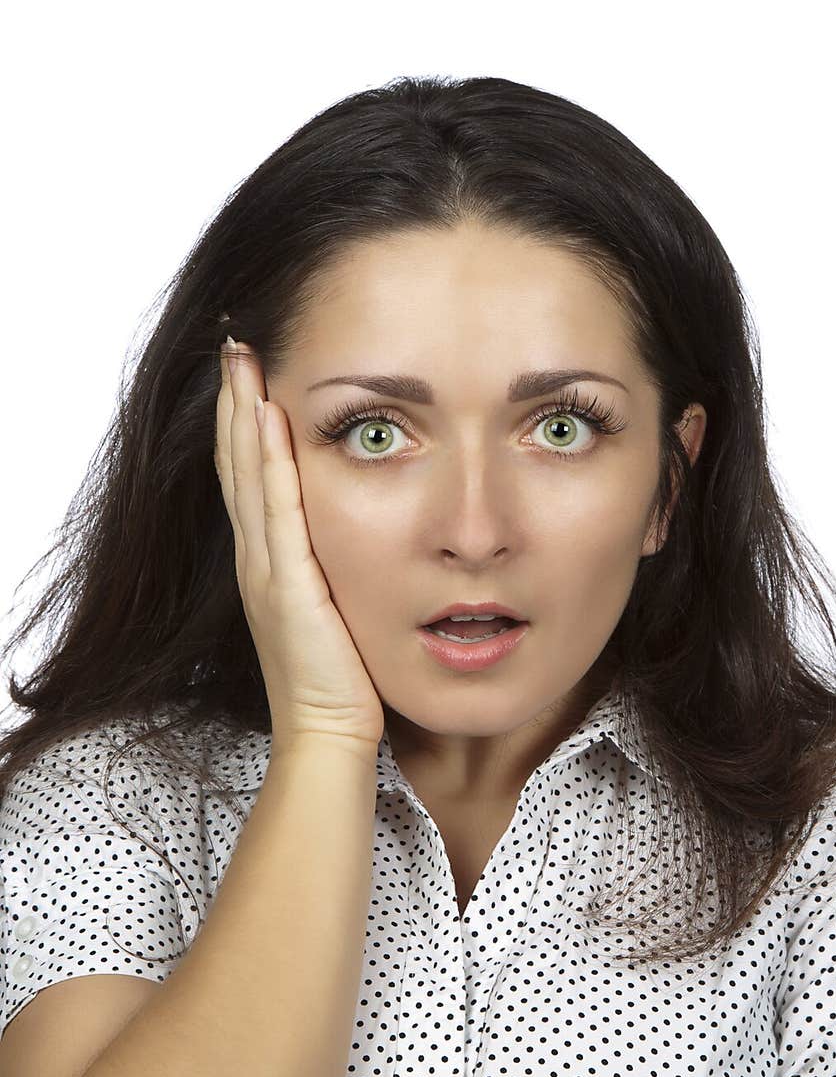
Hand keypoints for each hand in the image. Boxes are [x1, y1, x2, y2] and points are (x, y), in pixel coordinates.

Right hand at [214, 338, 384, 750]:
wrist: (328, 734)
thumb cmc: (339, 678)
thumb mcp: (333, 605)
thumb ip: (331, 565)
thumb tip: (360, 528)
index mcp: (267, 560)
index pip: (249, 474)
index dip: (243, 420)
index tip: (247, 369)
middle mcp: (257, 556)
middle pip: (238, 462)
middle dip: (235, 400)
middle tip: (235, 343)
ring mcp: (266, 568)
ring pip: (249, 474)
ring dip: (244, 414)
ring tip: (242, 361)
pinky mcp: (287, 584)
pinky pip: (278, 510)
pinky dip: (271, 461)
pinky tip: (271, 419)